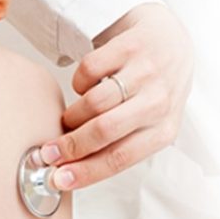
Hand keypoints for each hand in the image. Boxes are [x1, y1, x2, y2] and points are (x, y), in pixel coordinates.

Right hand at [41, 3, 193, 189]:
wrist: (169, 40)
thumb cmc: (155, 87)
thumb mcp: (150, 121)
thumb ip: (122, 142)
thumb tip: (76, 169)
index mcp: (165, 128)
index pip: (120, 158)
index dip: (84, 171)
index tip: (58, 178)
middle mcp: (159, 101)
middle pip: (103, 130)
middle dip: (69, 145)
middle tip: (50, 151)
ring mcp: (145, 72)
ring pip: (93, 102)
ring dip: (73, 115)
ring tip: (72, 117)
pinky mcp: (129, 46)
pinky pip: (88, 69)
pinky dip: (79, 82)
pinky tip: (86, 85)